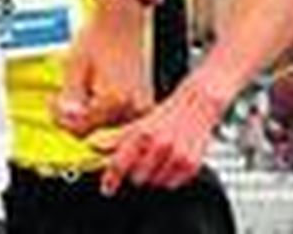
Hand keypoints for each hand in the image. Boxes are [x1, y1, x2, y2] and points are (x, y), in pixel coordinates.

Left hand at [54, 0, 150, 138]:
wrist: (122, 20)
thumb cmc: (99, 37)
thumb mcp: (74, 67)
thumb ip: (70, 99)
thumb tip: (67, 120)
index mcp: (116, 100)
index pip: (81, 128)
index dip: (62, 118)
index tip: (54, 103)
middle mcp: (133, 108)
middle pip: (94, 131)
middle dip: (75, 117)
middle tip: (64, 95)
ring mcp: (142, 109)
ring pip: (105, 128)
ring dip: (90, 115)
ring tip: (83, 88)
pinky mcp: (144, 107)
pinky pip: (117, 120)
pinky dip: (102, 111)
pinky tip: (97, 92)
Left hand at [93, 77, 225, 193]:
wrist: (198, 105)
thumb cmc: (167, 113)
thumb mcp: (137, 121)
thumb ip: (115, 137)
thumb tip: (95, 147)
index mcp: (143, 133)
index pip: (120, 163)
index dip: (111, 178)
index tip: (107, 187)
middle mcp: (160, 146)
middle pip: (137, 178)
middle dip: (133, 173)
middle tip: (138, 161)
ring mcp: (177, 157)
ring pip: (154, 183)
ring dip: (151, 176)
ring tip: (155, 159)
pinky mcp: (191, 165)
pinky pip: (172, 184)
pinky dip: (167, 177)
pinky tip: (168, 162)